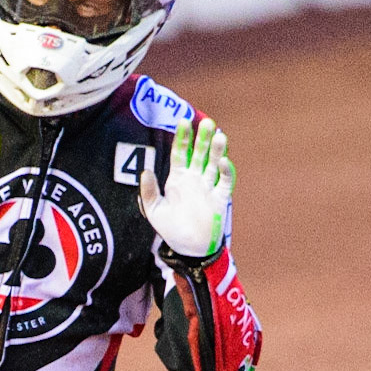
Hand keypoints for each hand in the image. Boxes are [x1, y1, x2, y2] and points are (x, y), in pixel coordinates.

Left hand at [139, 117, 235, 258]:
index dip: (182, 138)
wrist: (189, 248)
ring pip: (214, 163)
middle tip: (206, 122)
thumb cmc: (171, 229)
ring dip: (217, 150)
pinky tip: (223, 162)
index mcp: (177, 178)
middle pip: (200, 153)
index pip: (180, 152)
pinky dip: (225, 171)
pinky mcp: (220, 198)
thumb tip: (145, 172)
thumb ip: (148, 191)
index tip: (183, 121)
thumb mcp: (153, 210)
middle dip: (203, 138)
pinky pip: (224, 181)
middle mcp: (194, 178)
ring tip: (219, 135)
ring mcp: (208, 187)